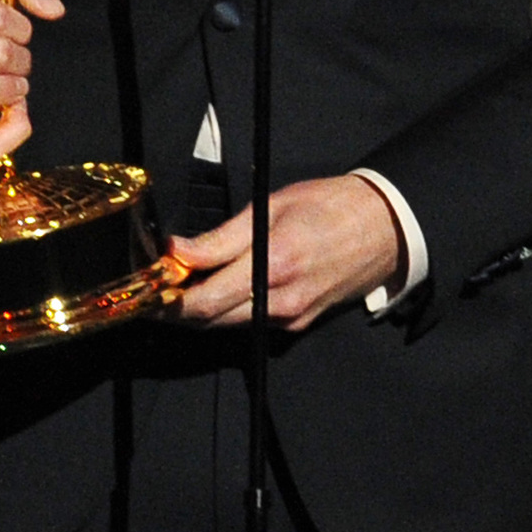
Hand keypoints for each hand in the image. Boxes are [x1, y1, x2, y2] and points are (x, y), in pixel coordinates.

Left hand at [167, 174, 402, 329]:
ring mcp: (292, 318)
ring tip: (175, 289)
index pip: (206, 301)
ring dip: (199, 312)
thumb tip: (177, 251)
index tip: (145, 289)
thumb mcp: (271, 206)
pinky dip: (227, 312)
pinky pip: (252, 323)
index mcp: (273, 265)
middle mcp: (282, 301)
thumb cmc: (328, 205)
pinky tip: (215, 291)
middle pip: (211, 321)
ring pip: (229, 325)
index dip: (169, 301)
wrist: (385, 228)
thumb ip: (221, 237)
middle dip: (176, 310)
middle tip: (150, 292)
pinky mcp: (300, 323)